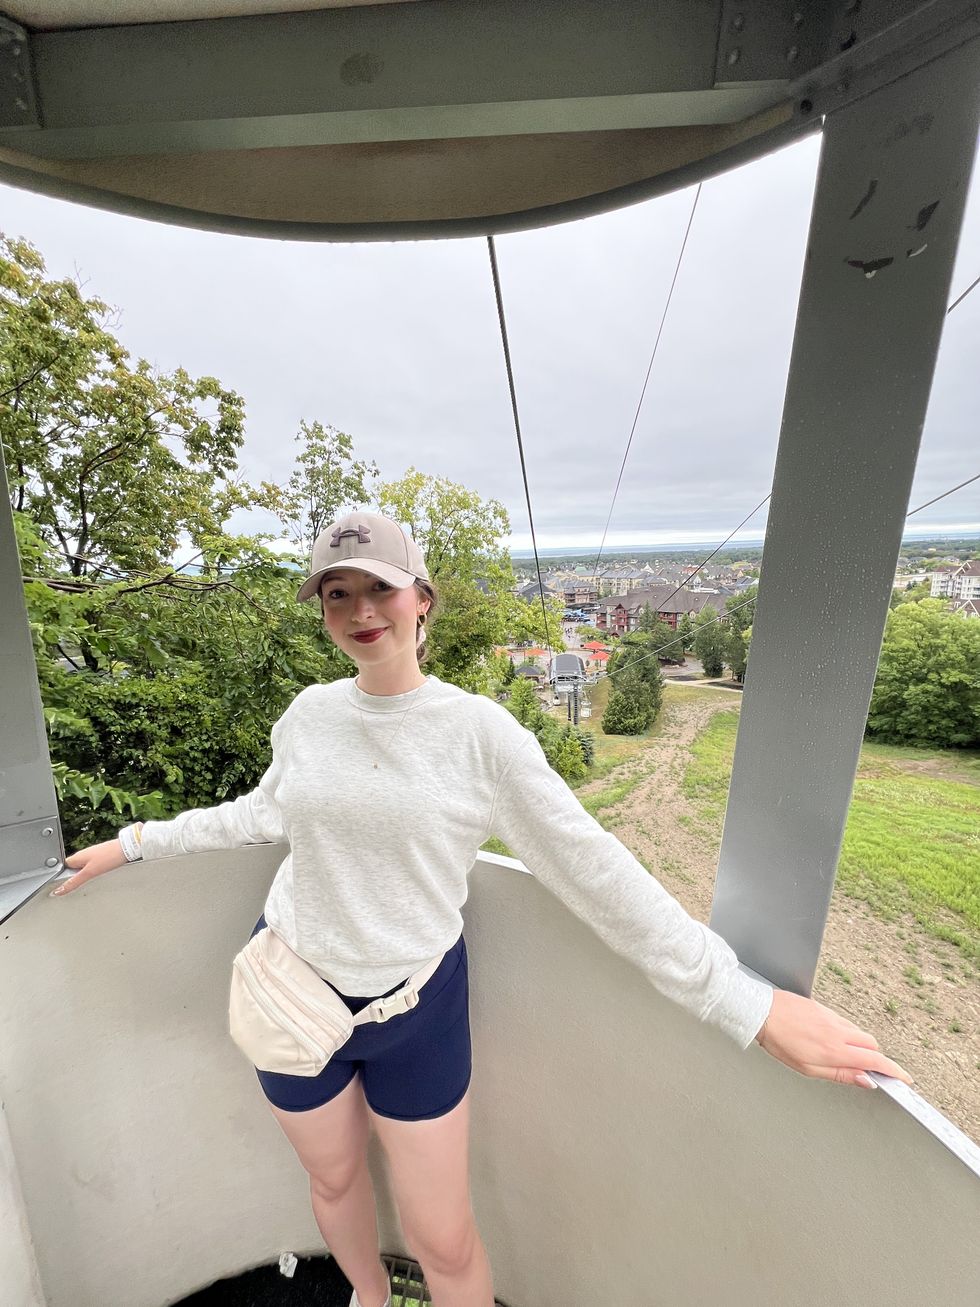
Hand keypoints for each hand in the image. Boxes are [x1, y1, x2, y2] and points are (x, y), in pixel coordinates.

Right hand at [50, 839, 127, 895]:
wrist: (126, 848)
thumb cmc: (109, 857)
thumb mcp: (89, 873)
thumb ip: (74, 882)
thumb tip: (59, 890)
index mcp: (76, 857)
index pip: (62, 868)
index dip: (61, 878)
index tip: (62, 888)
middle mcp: (82, 855)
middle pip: (72, 869)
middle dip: (74, 878)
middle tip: (77, 886)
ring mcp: (91, 855)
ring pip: (82, 868)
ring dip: (84, 876)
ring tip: (89, 882)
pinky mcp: (100, 856)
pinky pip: (91, 867)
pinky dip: (92, 873)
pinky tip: (97, 876)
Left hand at [756, 988, 912, 1089]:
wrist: (762, 1012)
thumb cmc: (780, 1042)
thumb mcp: (808, 1068)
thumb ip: (841, 1074)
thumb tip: (867, 1081)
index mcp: (836, 1049)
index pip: (875, 1060)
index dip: (894, 1071)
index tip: (904, 1079)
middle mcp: (838, 1030)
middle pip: (871, 1044)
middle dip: (874, 1057)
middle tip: (866, 1069)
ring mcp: (831, 1016)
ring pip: (857, 1032)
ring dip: (858, 1045)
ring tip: (839, 1055)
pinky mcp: (823, 1007)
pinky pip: (843, 1022)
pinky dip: (844, 1033)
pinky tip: (827, 1039)